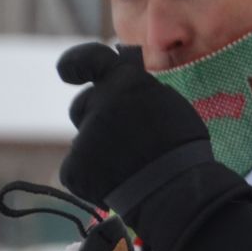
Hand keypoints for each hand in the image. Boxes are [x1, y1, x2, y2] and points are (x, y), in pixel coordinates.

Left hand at [57, 42, 212, 218]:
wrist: (176, 191)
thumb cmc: (182, 149)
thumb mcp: (170, 105)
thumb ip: (141, 91)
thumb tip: (126, 89)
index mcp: (125, 83)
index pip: (89, 59)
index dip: (75, 63)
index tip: (69, 73)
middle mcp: (99, 104)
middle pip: (84, 106)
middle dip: (96, 117)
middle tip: (125, 140)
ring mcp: (83, 138)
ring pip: (85, 140)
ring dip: (100, 149)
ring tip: (131, 168)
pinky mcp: (73, 168)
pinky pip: (78, 169)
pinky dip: (94, 177)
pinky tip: (119, 184)